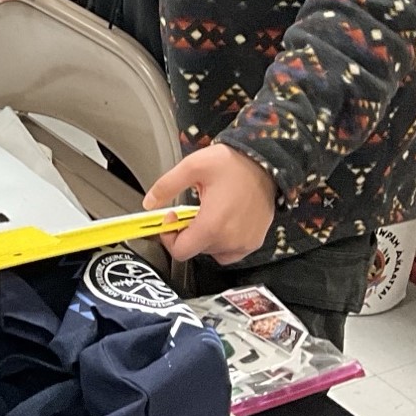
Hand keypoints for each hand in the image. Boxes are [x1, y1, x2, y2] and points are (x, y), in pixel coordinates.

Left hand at [144, 145, 279, 264]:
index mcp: (212, 225)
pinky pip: (231, 252)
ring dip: (205, 237)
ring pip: (212, 252)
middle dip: (187, 232)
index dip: (169, 237)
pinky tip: (223, 222)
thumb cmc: (232, 163)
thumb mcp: (193, 166)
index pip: (180, 251)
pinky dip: (222, 243)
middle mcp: (230, 240)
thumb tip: (149, 203)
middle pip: (195, 250)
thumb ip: (167, 186)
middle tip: (192, 210)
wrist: (267, 162)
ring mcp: (244, 243)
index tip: (172, 218)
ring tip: (210, 212)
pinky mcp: (254, 242)